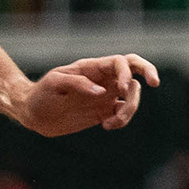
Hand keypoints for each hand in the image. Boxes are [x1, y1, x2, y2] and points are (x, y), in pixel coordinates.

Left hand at [21, 51, 158, 134]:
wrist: (33, 113)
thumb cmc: (41, 93)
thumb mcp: (54, 84)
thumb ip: (78, 84)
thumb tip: (103, 93)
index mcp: (92, 68)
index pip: (120, 62)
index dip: (127, 73)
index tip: (122, 90)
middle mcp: (103, 79)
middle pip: (134, 69)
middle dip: (147, 71)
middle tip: (155, 83)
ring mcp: (105, 95)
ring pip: (132, 96)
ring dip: (130, 109)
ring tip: (113, 122)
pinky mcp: (103, 112)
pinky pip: (123, 114)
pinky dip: (122, 121)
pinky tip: (106, 126)